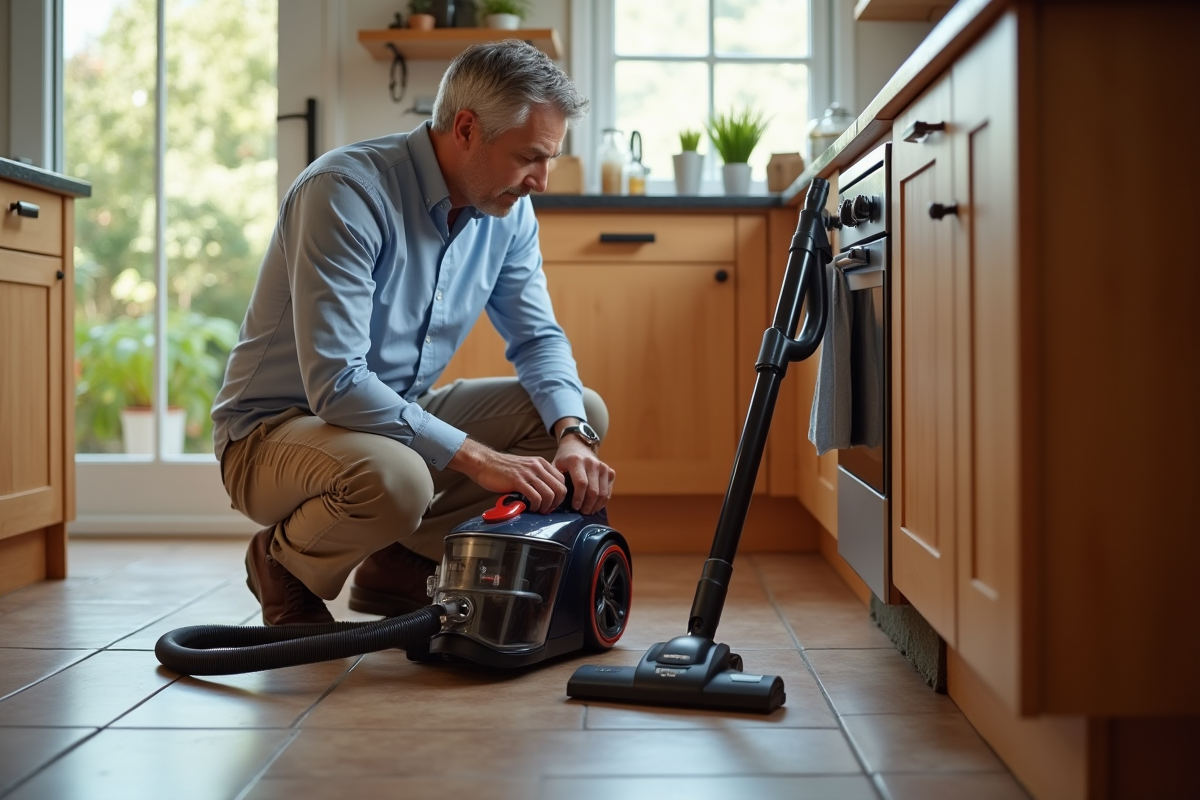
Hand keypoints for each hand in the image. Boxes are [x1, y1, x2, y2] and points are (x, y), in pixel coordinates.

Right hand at [449, 438, 565, 513]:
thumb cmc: (503, 468)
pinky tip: (530, 508)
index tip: (553, 503)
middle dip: (556, 503)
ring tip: (539, 510)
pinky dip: (536, 506)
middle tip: (548, 509)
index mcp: (541, 462)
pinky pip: (535, 497)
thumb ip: (536, 476)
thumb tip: (546, 493)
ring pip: (550, 494)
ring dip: (546, 506)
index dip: (560, 495)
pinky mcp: (518, 481)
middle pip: (560, 488)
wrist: (484, 463)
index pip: (562, 480)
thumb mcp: (525, 467)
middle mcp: (537, 466)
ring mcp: (528, 473)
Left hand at [553, 437, 615, 514]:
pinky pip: (608, 490)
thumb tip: (555, 500)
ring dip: (596, 505)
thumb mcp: (555, 465)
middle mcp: (592, 462)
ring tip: (589, 511)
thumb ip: (555, 480)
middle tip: (582, 513)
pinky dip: (603, 500)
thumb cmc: (564, 459)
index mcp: (576, 461)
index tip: (575, 507)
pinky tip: (595, 505)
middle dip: (588, 504)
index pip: (581, 483)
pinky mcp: (610, 471)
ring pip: (603, 492)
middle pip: (593, 490)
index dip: (579, 498)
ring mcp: (603, 466)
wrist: (577, 445)